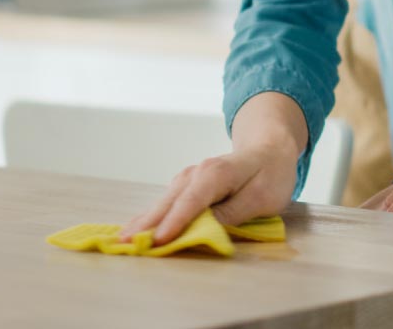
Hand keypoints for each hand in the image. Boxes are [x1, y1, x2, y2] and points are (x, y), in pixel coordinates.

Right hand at [116, 141, 299, 245]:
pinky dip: (151, 215)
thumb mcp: (262, 198)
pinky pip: (166, 202)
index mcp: (216, 174)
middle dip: (146, 223)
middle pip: (169, 202)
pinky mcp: (187, 184)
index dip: (175, 223)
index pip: (192, 203)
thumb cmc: (270, 175)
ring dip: (143, 220)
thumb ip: (233, 213)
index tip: (158, 241)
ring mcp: (189, 177)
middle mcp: (196, 172)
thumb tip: (205, 229)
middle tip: (124, 243)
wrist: (270, 149)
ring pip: (164, 202)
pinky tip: (136, 227)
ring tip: (122, 239)